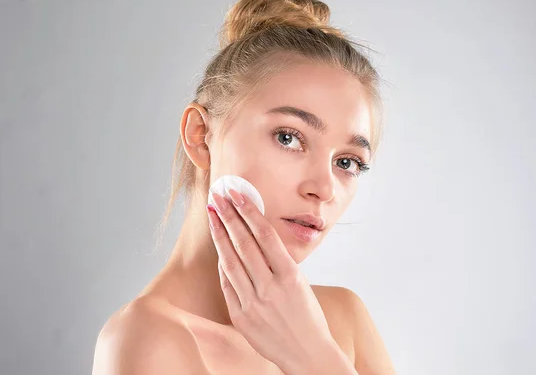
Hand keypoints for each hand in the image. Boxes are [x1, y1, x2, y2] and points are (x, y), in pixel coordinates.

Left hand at [206, 189, 335, 373]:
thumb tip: (259, 237)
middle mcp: (270, 288)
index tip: (238, 194)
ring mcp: (253, 303)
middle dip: (229, 216)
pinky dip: (223, 265)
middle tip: (219, 197)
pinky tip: (220, 248)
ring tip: (213, 216)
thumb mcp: (301, 283)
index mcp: (290, 276)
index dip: (249, 211)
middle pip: (244, 243)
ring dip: (220, 235)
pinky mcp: (241, 317)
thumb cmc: (308, 316)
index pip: (265, 235)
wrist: (308, 354)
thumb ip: (280, 263)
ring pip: (231, 261)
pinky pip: (227, 285)